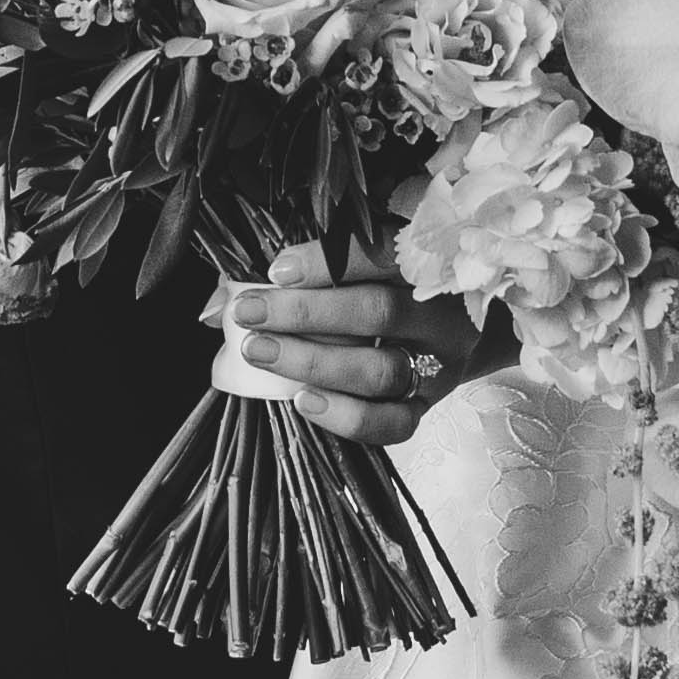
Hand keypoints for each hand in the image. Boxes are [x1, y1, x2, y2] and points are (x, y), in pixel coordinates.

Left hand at [217, 255, 444, 450]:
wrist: (462, 328)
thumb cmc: (394, 285)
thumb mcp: (362, 262)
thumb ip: (300, 273)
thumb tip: (216, 305)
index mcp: (429, 262)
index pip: (381, 255)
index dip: (327, 262)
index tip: (277, 270)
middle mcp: (441, 314)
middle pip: (378, 312)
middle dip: (306, 314)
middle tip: (250, 313)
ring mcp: (439, 365)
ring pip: (380, 371)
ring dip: (314, 363)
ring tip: (261, 353)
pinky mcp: (428, 406)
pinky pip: (392, 424)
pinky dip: (346, 416)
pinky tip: (303, 401)